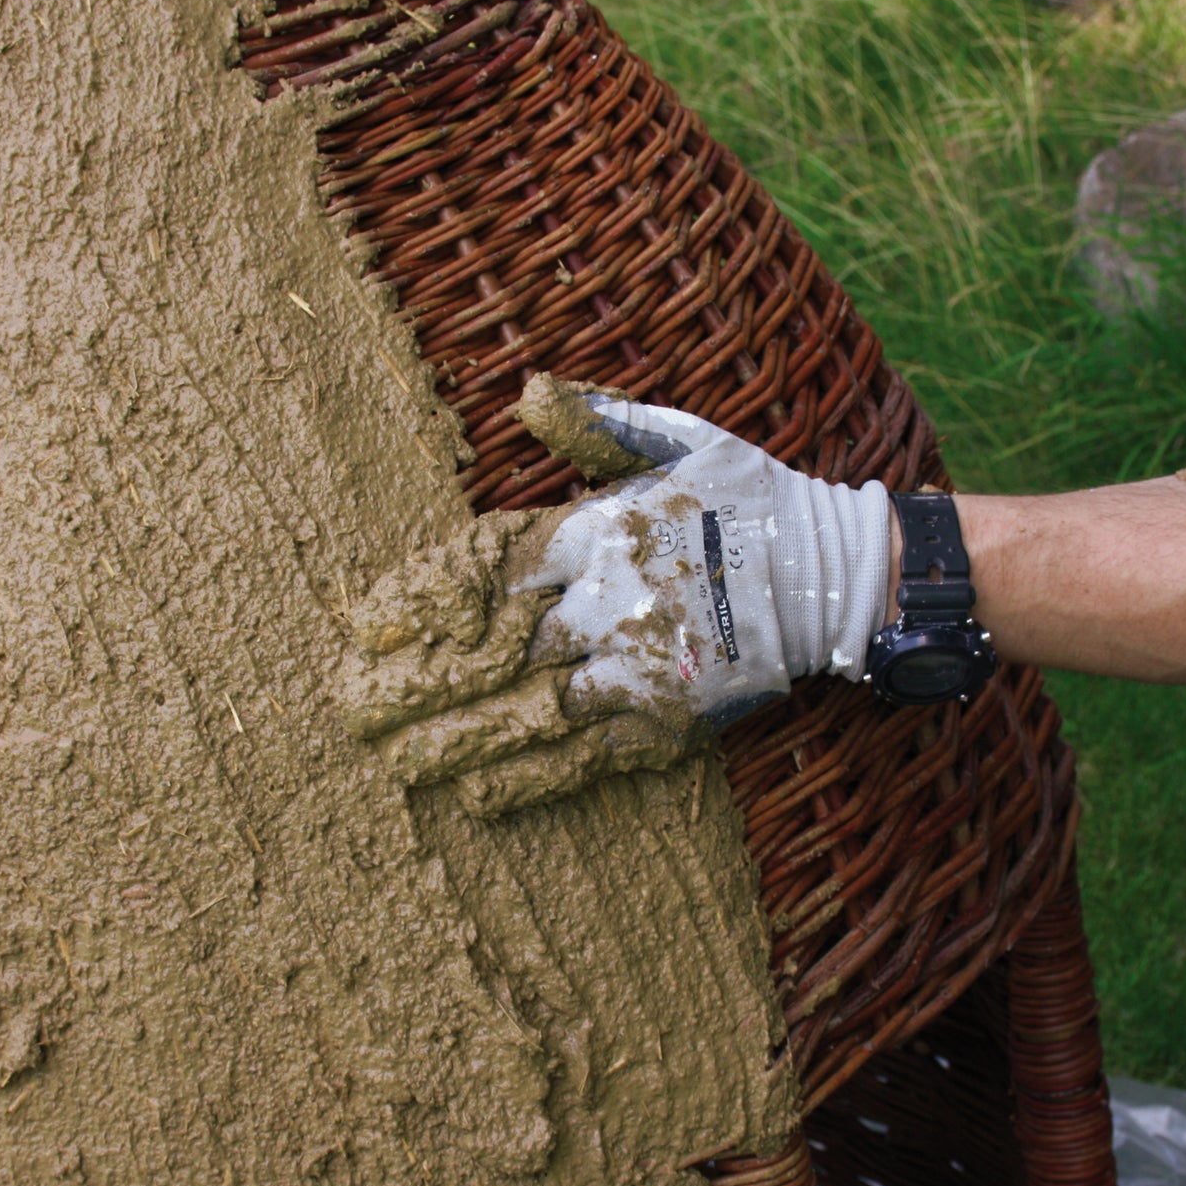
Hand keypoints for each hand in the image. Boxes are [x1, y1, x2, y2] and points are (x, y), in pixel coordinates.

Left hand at [337, 380, 891, 813]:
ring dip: (462, 740)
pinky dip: (536, 777)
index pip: (491, 566)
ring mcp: (641, 667)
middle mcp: (611, 601)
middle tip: (353, 709)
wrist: (832, 573)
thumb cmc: (748, 498)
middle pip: (496, 652)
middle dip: (421, 684)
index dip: (425, 597)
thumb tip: (525, 391)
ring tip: (398, 763)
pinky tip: (481, 795)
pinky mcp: (673, 717)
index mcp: (600, 531)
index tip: (368, 623)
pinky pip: (592, 755)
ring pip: (534, 712)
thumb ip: (598, 423)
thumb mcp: (680, 438)